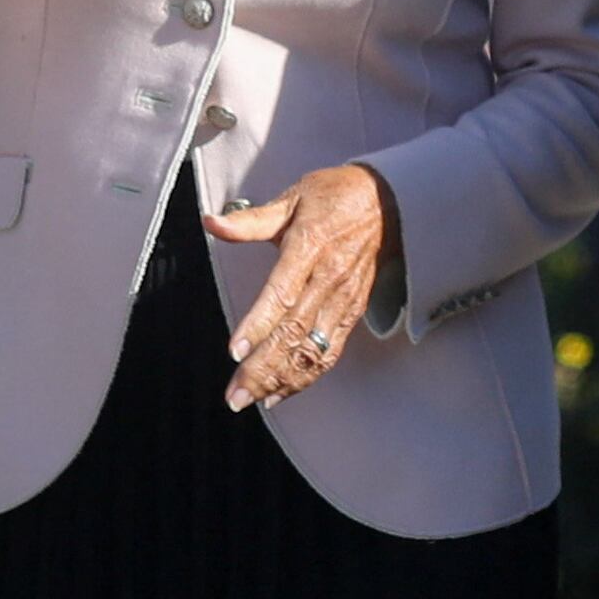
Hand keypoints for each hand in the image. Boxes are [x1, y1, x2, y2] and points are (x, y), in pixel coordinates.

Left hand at [203, 166, 393, 411]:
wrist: (388, 202)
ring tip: (252, 401)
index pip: (281, 293)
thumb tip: (211, 222)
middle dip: (263, 367)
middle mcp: (328, 278)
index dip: (258, 324)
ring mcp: (343, 298)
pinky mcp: (353, 312)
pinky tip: (280, 393)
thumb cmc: (333, 198)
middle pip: (294, 331)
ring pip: (312, 348)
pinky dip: (305, 376)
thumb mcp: (291, 199)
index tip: (236, 351)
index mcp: (309, 247)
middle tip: (235, 395)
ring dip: (281, 379)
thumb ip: (249, 220)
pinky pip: (329, 351)